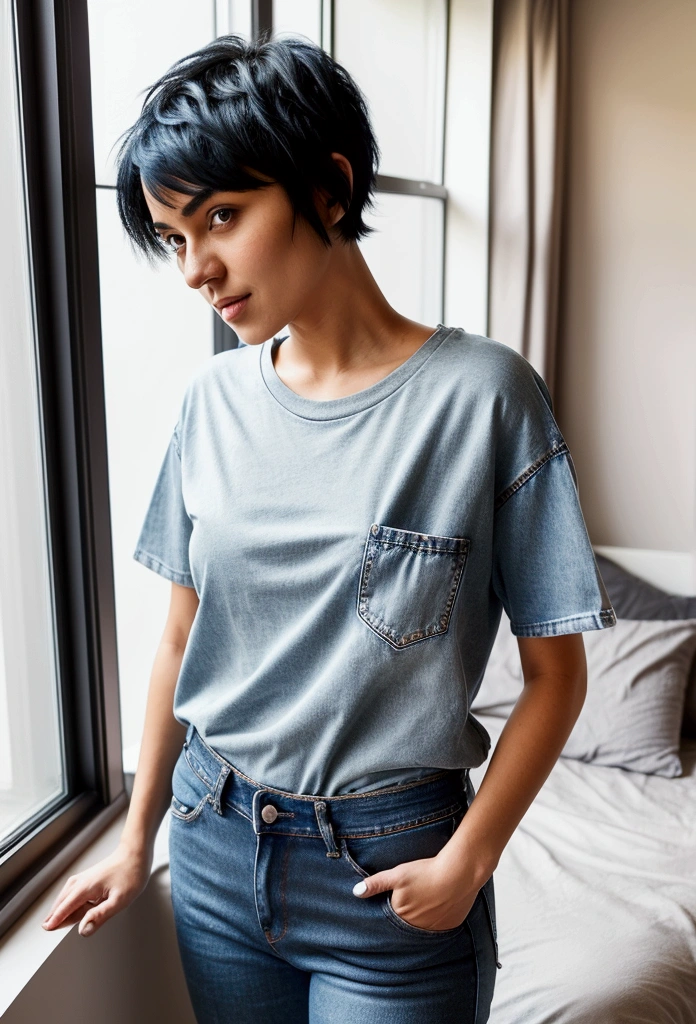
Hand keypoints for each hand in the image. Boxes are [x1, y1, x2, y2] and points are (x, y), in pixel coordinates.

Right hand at [41, 841, 152, 937]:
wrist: (136, 853)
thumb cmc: (131, 874)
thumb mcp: (119, 900)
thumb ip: (100, 916)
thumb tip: (83, 930)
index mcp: (86, 887)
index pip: (66, 907)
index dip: (56, 919)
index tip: (46, 929)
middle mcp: (81, 882)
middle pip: (63, 902)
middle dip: (55, 915)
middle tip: (48, 928)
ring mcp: (84, 878)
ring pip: (66, 896)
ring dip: (60, 908)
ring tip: (54, 921)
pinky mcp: (88, 878)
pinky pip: (73, 892)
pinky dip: (68, 901)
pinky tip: (70, 907)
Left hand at [352, 853, 479, 931]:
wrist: (459, 873)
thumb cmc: (426, 872)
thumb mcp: (398, 874)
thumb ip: (376, 884)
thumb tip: (356, 892)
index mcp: (401, 916)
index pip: (391, 917)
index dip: (394, 907)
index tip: (398, 899)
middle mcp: (416, 928)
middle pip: (407, 923)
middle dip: (407, 914)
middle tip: (414, 897)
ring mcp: (435, 929)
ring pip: (423, 925)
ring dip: (422, 917)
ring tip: (426, 900)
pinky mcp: (450, 926)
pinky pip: (439, 925)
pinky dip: (438, 918)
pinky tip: (439, 904)